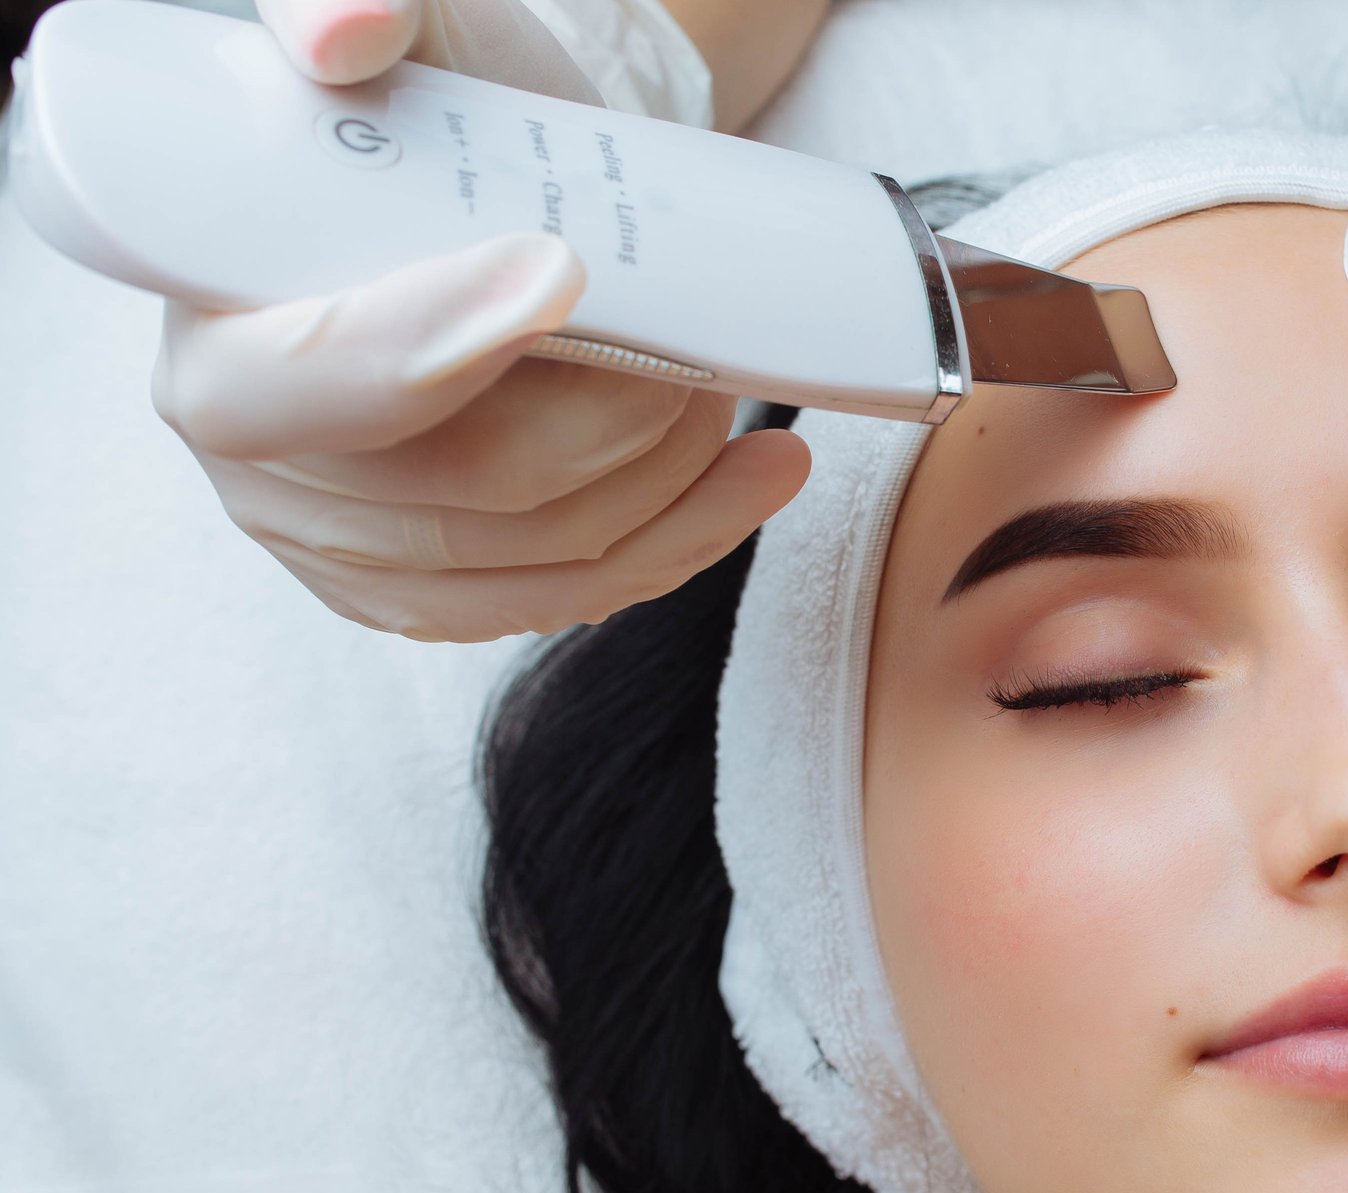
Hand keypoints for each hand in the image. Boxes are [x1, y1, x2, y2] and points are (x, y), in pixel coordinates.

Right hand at [152, 0, 804, 640]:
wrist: (493, 189)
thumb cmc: (441, 109)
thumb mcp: (404, 34)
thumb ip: (350, 6)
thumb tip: (348, 31)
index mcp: (212, 341)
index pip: (309, 388)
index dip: (434, 347)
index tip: (564, 272)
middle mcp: (260, 470)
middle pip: (463, 492)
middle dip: (612, 421)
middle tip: (692, 342)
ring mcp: (348, 545)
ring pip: (541, 557)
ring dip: (665, 480)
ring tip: (725, 387)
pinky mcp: (439, 588)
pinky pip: (572, 597)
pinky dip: (680, 542)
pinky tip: (753, 477)